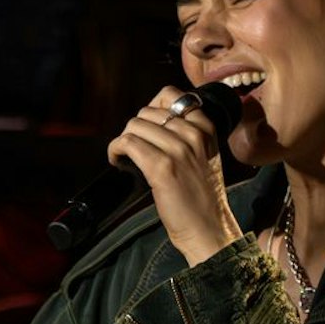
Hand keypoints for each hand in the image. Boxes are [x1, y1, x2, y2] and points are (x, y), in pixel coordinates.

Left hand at [109, 86, 243, 263]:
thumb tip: (153, 119)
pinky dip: (115, 150)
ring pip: (134, 125)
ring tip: (125, 156)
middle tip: (134, 148)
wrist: (208, 227)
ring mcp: (178, 150)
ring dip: (123, 140)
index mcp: (206, 129)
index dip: (152, 109)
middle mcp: (194, 135)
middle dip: (135, 129)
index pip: (172, 95)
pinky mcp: (161, 167)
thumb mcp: (206, 156)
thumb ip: (188, 134)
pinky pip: (127, 143)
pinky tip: (117, 161)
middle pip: (147, 112)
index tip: (147, 128)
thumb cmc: (203, 197)